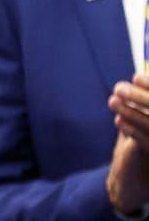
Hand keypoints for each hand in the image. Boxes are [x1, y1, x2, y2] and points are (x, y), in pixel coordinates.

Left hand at [107, 76, 148, 211]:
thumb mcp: (146, 119)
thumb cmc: (144, 141)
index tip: (136, 76)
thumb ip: (145, 102)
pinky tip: (118, 120)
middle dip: (141, 97)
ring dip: (131, 112)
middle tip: (118, 87)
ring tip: (112, 101)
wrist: (140, 181)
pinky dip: (132, 130)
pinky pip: (148, 144)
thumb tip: (139, 76)